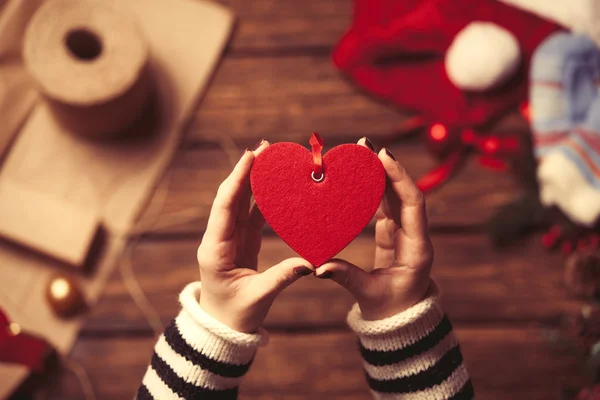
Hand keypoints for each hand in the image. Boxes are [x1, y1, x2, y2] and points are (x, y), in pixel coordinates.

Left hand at [197, 140, 313, 332]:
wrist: (222, 327)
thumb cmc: (235, 315)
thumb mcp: (258, 298)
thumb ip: (282, 277)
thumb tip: (311, 262)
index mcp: (215, 249)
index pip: (225, 207)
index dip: (237, 180)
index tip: (250, 156)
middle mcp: (219, 238)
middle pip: (231, 197)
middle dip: (246, 171)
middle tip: (265, 147)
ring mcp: (229, 238)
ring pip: (241, 202)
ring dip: (253, 180)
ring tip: (269, 158)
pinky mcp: (240, 242)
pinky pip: (251, 215)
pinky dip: (261, 199)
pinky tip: (273, 185)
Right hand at [316, 138, 432, 319]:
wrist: (402, 319)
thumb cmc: (391, 310)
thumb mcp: (369, 294)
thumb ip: (346, 277)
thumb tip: (319, 267)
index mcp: (417, 249)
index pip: (413, 204)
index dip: (399, 178)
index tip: (384, 156)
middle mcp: (414, 235)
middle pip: (404, 193)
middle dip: (386, 168)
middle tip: (365, 145)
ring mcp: (405, 232)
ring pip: (395, 196)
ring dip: (379, 175)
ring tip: (361, 154)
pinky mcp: (394, 234)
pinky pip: (385, 206)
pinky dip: (373, 190)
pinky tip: (360, 176)